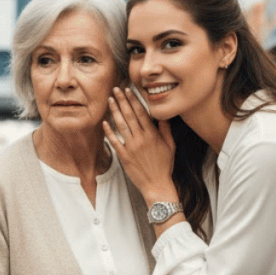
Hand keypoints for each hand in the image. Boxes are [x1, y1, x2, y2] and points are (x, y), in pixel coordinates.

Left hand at [103, 87, 178, 204]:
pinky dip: (109, 132)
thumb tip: (163, 115)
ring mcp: (131, 148)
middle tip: (116, 89)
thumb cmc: (165, 166)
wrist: (157, 185)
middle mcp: (141, 139)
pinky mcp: (124, 157)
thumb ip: (165, 129)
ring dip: (115, 112)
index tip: (128, 90)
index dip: (134, 100)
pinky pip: (114, 142)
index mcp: (152, 135)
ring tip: (110, 100)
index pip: (142, 113)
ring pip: (121, 125)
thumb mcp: (171, 146)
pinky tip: (104, 122)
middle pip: (130, 115)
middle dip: (122, 101)